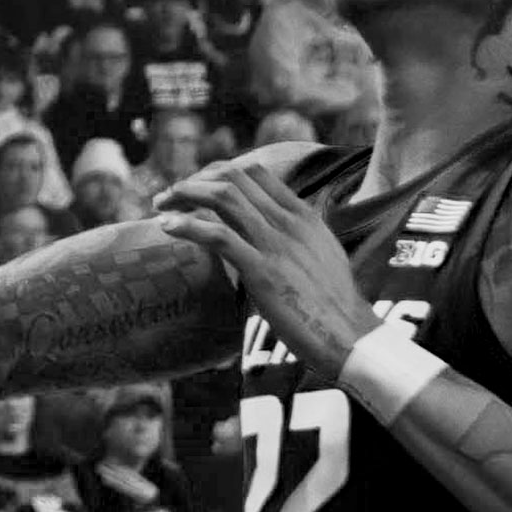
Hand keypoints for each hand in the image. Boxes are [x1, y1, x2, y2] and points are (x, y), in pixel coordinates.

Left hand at [155, 150, 372, 376]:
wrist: (352, 339)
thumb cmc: (336, 305)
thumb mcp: (322, 255)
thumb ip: (299, 235)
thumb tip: (276, 227)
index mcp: (303, 216)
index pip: (255, 172)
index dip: (217, 173)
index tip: (194, 188)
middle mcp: (289, 222)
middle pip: (233, 177)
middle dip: (194, 180)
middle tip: (168, 196)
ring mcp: (276, 245)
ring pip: (223, 197)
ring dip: (184, 195)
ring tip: (160, 206)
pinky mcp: (263, 272)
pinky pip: (218, 236)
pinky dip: (187, 226)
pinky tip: (167, 227)